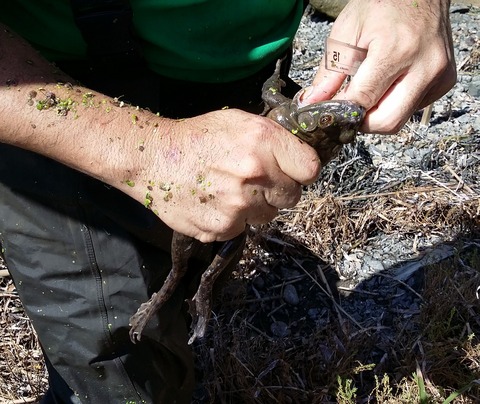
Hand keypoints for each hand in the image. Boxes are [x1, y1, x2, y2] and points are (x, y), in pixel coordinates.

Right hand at [126, 109, 320, 242]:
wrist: (153, 159)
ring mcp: (239, 205)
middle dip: (278, 191)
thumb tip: (298, 157)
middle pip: (292, 197)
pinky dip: (233, 219)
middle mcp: (255, 174)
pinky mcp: (223, 228)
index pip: (310, 169)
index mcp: (263, 141)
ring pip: (268, 215)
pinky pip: (242, 228)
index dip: (300, 171)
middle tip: (256, 181)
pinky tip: (215, 202)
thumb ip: (272, 139)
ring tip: (230, 191)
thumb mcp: (239, 122)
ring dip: (255, 207)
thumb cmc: (198, 137)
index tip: (291, 171)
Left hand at [300, 0, 455, 133]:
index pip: (363, 100)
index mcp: (396, 51)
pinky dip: (394, 104)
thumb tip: (313, 102)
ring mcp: (438, 76)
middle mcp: (424, 67)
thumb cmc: (381, 3)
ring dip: (377, 114)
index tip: (330, 110)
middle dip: (362, 122)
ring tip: (369, 88)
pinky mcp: (445, 81)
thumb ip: (329, 73)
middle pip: (387, 122)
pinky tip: (388, 82)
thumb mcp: (346, 32)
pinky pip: (412, 108)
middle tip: (349, 108)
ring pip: (400, 119)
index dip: (343, 110)